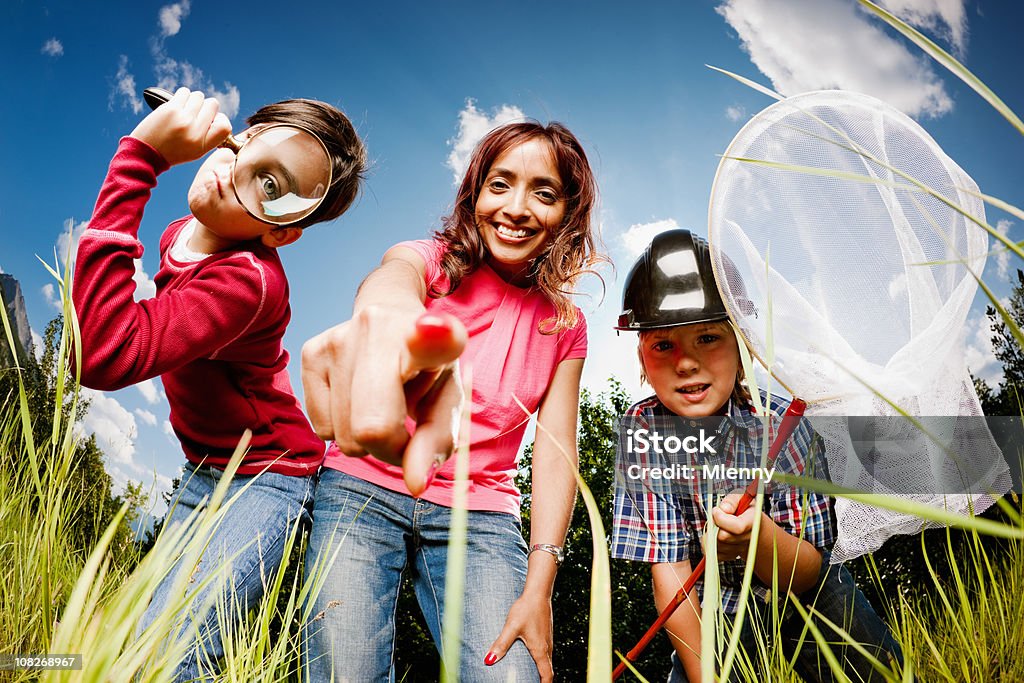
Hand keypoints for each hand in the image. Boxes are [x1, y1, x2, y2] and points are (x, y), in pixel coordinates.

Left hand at [129, 87, 231, 165]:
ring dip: (193, 100)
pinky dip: (182, 95)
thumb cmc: (171, 152)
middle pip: (213, 105)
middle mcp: (195, 131)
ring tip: (185, 110)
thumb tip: (215, 114)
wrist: (145, 153)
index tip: (211, 121)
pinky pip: (184, 91)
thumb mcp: (196, 152)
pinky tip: (177, 105)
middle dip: (205, 107)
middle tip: (195, 114)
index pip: (225, 125)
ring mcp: (183, 118)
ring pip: (199, 96)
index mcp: (203, 144)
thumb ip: (209, 136)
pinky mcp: (170, 108)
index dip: (220, 119)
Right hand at [301, 309, 466, 495]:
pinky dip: (341, 428)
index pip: (432, 341)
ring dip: (365, 439)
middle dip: (389, 448)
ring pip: (342, 437)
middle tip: (404, 429)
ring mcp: (338, 339)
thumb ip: (437, 443)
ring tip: (382, 404)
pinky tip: (357, 397)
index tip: (437, 332)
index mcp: (431, 338)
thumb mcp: (445, 402)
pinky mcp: (311, 352)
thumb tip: (415, 485)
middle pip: (372, 428)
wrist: (390, 314)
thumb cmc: (425, 368)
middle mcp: (380, 329)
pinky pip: (321, 428)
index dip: (434, 340)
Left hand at [485, 591, 553, 681]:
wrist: (538, 592)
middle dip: (542, 679)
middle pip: (548, 669)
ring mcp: (548, 639)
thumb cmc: (526, 608)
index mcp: (540, 650)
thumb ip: (501, 644)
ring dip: (542, 669)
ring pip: (547, 660)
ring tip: (531, 674)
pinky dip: (541, 659)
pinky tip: (531, 654)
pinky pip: (546, 651)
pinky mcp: (546, 632)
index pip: (547, 674)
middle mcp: (547, 646)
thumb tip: (488, 660)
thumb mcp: (511, 627)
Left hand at [704, 490, 758, 561]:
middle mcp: (748, 539)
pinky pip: (712, 554)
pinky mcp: (729, 556)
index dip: (721, 519)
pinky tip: (714, 535)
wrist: (751, 526)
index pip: (737, 527)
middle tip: (715, 517)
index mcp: (753, 523)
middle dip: (714, 525)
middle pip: (723, 537)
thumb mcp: (740, 497)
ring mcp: (739, 550)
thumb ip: (731, 500)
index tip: (716, 510)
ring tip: (716, 525)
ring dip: (710, 534)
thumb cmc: (744, 509)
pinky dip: (709, 544)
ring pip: (716, 546)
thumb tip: (723, 509)